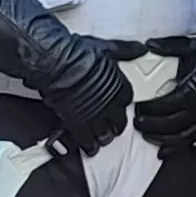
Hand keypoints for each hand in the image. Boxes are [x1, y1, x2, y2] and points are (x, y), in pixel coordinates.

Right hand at [0, 0, 134, 152]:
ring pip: (105, 134)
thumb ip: (124, 50)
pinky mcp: (79, 124)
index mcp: (118, 86)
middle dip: (116, 125)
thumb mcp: (106, 48)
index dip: (122, 104)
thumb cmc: (76, 53)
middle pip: (119, 121)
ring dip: (104, 137)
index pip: (128, 100)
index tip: (119, 105)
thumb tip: (140, 48)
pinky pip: (87, 141)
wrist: (55, 64)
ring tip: (101, 139)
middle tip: (112, 127)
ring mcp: (95, 116)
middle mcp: (110, 104)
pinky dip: (88, 146)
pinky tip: (89, 148)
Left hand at [136, 0, 195, 146]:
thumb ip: (168, 47)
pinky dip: (178, 146)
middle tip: (136, 122)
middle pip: (169, 125)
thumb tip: (150, 44)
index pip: (163, 106)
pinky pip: (193, 139)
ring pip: (180, 136)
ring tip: (147, 135)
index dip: (148, 110)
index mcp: (191, 91)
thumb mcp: (191, 48)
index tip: (137, 107)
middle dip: (150, 125)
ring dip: (162, 139)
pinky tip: (166, 149)